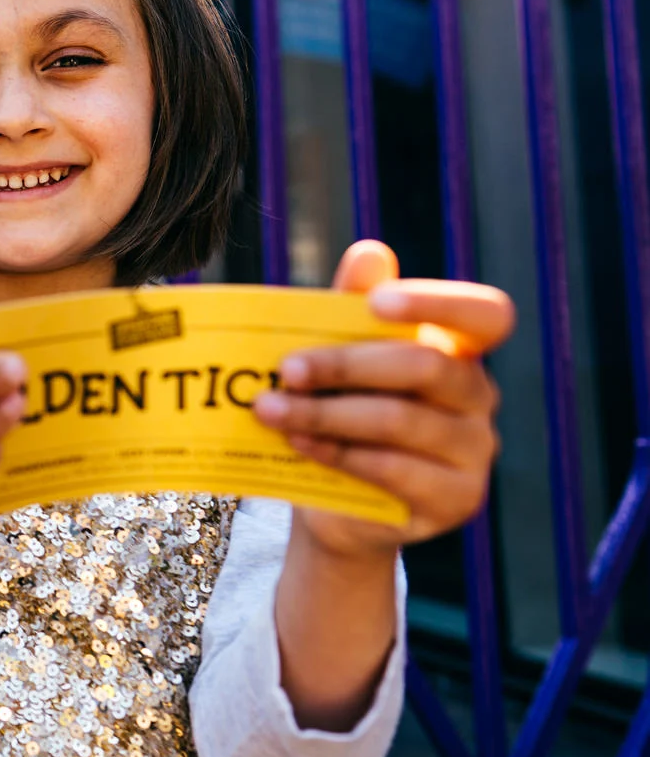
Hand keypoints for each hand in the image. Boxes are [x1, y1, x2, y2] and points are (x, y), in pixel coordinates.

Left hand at [252, 240, 514, 559]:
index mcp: (460, 351)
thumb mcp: (339, 360)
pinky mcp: (457, 499)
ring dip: (326, 413)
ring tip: (268, 409)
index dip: (438, 303)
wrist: (335, 503)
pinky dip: (339, 453)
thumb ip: (352, 311)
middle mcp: (478, 398)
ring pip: (402, 420)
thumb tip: (370, 253)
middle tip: (285, 369)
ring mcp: (475, 452)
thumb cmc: (340, 414)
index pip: (487, 314)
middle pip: (427, 366)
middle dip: (347, 364)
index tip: (376, 303)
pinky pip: (396, 469)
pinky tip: (297, 443)